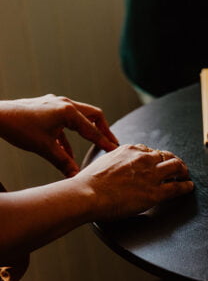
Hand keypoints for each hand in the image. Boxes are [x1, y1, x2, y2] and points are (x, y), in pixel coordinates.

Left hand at [0, 95, 118, 176]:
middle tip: (110, 142)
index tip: (114, 149)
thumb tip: (75, 176)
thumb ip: (63, 161)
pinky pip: (65, 120)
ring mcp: (55, 103)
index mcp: (68, 111)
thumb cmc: (19, 128)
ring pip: (79, 116)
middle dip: (102, 130)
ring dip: (85, 131)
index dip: (104, 142)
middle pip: (93, 115)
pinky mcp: (47, 107)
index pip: (92, 129)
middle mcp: (65, 104)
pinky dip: (69, 133)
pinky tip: (66, 148)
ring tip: (92, 144)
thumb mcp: (45, 148)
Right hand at [74, 144, 192, 219]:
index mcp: (130, 150)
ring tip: (185, 175)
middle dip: (174, 161)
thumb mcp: (102, 162)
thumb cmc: (88, 183)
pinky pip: (178, 187)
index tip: (158, 162)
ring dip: (183, 171)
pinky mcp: (156, 192)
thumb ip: (113, 161)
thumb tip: (112, 165)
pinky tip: (189, 187)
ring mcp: (151, 175)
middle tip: (178, 167)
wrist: (87, 194)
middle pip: (166, 155)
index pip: (149, 150)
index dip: (156, 157)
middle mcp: (144, 159)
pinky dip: (186, 186)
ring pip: (176, 167)